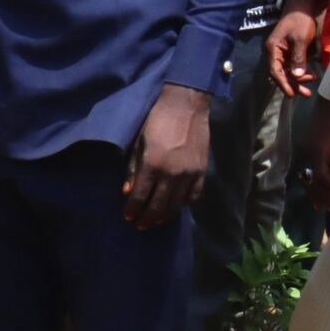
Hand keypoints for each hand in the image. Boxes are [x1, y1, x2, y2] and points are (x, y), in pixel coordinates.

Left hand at [124, 82, 211, 227]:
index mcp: (152, 165)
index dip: (132, 209)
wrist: (186, 105)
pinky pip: (194, 196)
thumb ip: (133, 170)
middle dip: (147, 218)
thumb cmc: (156, 121)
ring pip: (176, 205)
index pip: (140, 197)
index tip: (128, 216)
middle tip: (140, 225)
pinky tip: (176, 206)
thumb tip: (127, 192)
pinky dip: (184, 204)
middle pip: (158, 206)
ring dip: (164, 216)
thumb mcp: (138, 143)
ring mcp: (190, 174)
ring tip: (156, 220)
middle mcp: (172, 174)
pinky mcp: (203, 171)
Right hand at [268, 8, 322, 97]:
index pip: (276, 71)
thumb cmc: (300, 21)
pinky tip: (311, 74)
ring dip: (299, 79)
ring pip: (289, 71)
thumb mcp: (300, 39)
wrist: (304, 7)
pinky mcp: (291, 51)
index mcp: (273, 50)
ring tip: (312, 83)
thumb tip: (297, 76)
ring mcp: (283, 52)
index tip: (291, 94)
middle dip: (294, 84)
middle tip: (306, 93)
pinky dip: (302, 71)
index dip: (283, 84)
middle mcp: (276, 53)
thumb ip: (298, 58)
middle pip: (282, 74)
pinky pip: (294, 65)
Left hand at [303, 100, 329, 214]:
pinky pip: (322, 175)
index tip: (329, 209)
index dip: (320, 197)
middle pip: (312, 185)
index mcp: (312, 155)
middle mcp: (307, 155)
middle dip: (325, 200)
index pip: (312, 181)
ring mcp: (309, 153)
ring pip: (316, 183)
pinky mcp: (316, 151)